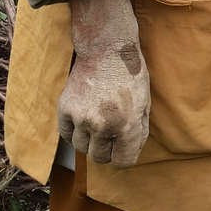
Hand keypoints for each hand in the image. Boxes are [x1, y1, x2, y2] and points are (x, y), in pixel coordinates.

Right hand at [58, 0, 150, 166]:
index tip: (122, 147)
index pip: (122, 162)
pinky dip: (74, 131)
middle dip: (106, 149)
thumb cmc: (130, 75)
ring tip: (96, 122)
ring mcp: (81, 118)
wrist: (106, 49)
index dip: (124, 156)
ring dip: (90, 140)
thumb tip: (129, 153)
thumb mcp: (145, 104)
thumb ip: (138, 132)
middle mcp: (102, 126)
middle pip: (100, 158)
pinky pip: (66, 134)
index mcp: (126, 126)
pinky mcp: (65, 109)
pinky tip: (83, 119)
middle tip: (109, 134)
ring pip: (82, 147)